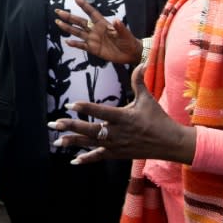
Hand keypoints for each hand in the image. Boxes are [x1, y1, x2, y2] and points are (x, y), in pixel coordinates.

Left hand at [47, 64, 195, 164]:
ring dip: (73, 142)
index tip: (70, 105)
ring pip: (91, 144)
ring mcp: (116, 145)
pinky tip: (73, 160)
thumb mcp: (147, 99)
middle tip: (54, 123)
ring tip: (57, 141)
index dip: (85, 108)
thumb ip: (139, 81)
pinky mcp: (118, 154)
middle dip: (71, 126)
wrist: (169, 143)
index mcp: (123, 117)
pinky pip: (99, 157)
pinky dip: (86, 159)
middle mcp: (117, 132)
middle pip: (90, 130)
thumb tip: (141, 62)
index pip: (101, 112)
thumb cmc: (158, 119)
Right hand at [54, 0, 141, 64]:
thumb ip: (120, 27)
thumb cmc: (128, 41)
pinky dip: (75, 44)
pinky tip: (67, 41)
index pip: (91, 12)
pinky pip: (82, 45)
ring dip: (68, 28)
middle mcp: (95, 30)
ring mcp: (93, 39)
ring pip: (78, 32)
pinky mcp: (93, 49)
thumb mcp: (125, 34)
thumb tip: (116, 20)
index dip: (84, 5)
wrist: (130, 53)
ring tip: (58, 23)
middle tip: (58, 11)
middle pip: (80, 21)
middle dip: (69, 16)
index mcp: (103, 23)